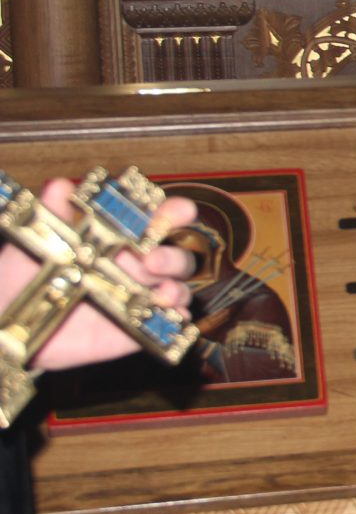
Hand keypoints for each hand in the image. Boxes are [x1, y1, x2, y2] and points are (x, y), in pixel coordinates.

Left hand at [0, 180, 197, 372]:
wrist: (16, 318)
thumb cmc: (26, 274)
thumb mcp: (38, 241)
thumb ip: (54, 213)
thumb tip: (61, 186)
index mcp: (120, 239)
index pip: (156, 221)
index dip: (173, 213)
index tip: (181, 211)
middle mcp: (137, 266)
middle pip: (175, 256)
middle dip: (172, 256)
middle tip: (152, 259)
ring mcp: (140, 297)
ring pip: (178, 287)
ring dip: (177, 287)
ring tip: (163, 291)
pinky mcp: (137, 327)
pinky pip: (169, 323)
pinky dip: (178, 318)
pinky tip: (173, 316)